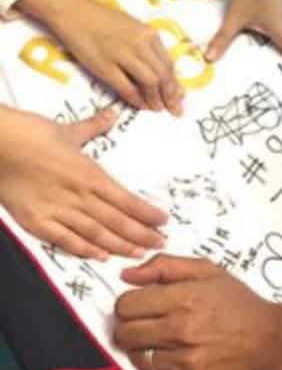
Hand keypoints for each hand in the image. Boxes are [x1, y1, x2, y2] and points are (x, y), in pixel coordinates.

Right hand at [0, 106, 166, 258]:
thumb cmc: (31, 134)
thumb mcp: (68, 129)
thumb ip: (94, 125)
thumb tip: (113, 113)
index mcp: (90, 174)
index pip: (126, 199)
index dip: (146, 213)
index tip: (163, 221)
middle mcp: (78, 195)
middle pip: (116, 220)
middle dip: (140, 234)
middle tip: (160, 243)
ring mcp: (57, 210)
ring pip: (95, 233)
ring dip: (119, 245)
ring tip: (139, 253)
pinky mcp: (35, 221)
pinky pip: (64, 240)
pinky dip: (83, 249)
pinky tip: (100, 256)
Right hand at [19, 0, 183, 113]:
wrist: (75, 13)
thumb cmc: (103, 19)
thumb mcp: (133, 27)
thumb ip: (146, 45)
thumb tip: (158, 68)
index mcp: (149, 33)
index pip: (168, 63)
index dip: (175, 83)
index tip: (180, 96)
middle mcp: (141, 44)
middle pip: (163, 75)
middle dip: (171, 95)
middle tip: (175, 110)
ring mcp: (124, 55)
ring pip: (150, 82)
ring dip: (156, 99)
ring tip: (158, 109)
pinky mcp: (106, 67)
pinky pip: (127, 88)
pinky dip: (137, 99)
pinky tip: (141, 105)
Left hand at [116, 254, 277, 369]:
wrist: (269, 341)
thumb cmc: (238, 302)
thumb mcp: (208, 271)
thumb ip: (166, 265)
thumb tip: (126, 275)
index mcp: (183, 297)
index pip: (126, 305)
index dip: (130, 304)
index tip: (142, 306)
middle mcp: (180, 329)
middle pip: (125, 333)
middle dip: (130, 328)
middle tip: (148, 326)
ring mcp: (184, 361)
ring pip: (136, 359)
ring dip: (143, 351)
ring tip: (162, 345)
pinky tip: (166, 366)